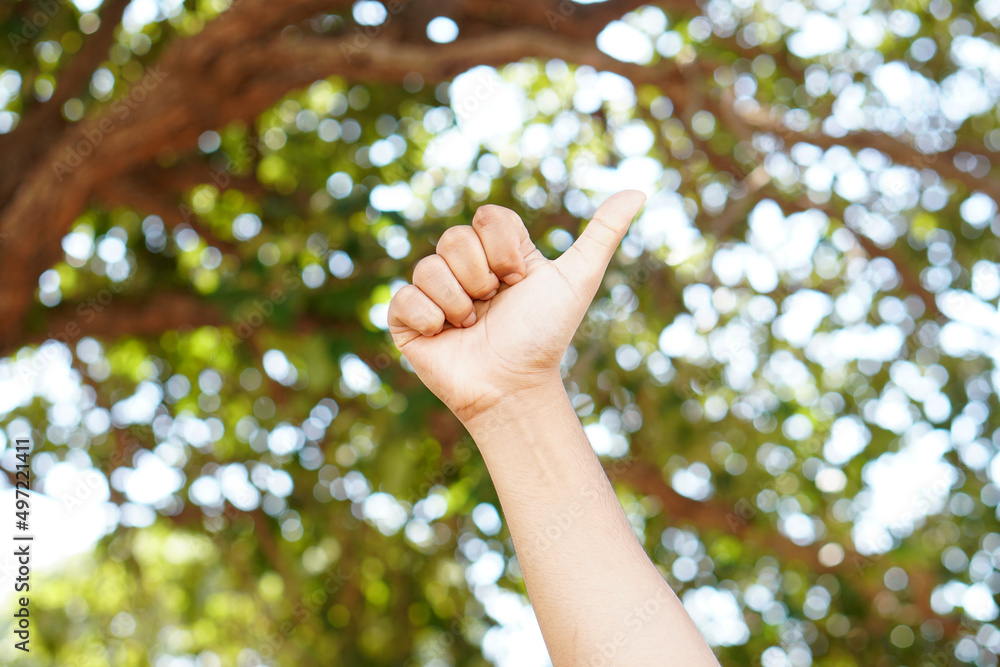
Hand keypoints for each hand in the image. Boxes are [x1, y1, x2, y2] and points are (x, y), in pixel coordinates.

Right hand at [388, 190, 645, 422]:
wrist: (514, 387)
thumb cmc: (545, 336)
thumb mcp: (577, 279)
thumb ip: (602, 233)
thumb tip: (638, 190)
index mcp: (496, 252)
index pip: (488, 217)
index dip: (505, 248)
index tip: (520, 279)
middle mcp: (462, 267)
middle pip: (454, 237)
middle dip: (482, 277)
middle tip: (494, 306)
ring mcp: (433, 293)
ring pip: (428, 267)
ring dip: (459, 303)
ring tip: (472, 326)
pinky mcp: (407, 320)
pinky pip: (404, 298)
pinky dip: (430, 318)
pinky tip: (446, 336)